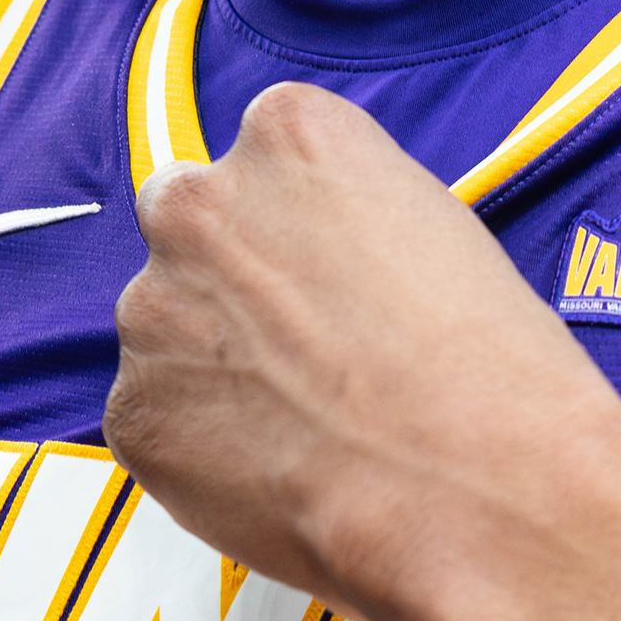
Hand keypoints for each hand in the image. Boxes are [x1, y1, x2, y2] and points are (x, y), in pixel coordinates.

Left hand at [105, 81, 620, 620]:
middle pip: (190, 226)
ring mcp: (154, 310)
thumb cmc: (486, 366)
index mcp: (286, 133)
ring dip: (214, 366)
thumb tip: (309, 260)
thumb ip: (340, 223)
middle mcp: (200, 205)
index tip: (327, 272)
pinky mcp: (135, 412)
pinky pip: (160, 421)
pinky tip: (282, 471)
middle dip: (229, 278)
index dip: (297, 227)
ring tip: (308, 424)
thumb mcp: (433, 230)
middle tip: (301, 347)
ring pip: (169, 330)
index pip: (263, 158)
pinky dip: (205, 447)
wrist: (476, 487)